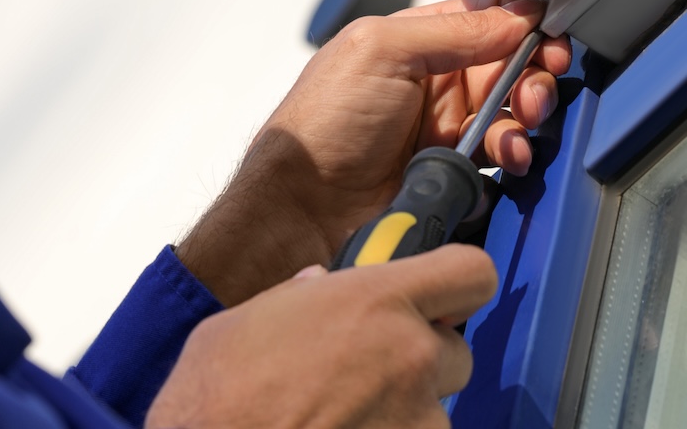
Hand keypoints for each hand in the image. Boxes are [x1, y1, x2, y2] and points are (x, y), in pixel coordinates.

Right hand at [146, 244, 496, 428]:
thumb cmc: (214, 398)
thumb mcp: (244, 322)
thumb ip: (297, 298)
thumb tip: (319, 287)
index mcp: (377, 301)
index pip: (472, 273)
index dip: (459, 286)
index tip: (438, 302)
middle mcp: (412, 356)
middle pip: (457, 351)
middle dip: (422, 363)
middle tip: (370, 376)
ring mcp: (418, 419)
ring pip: (435, 411)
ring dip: (403, 414)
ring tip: (345, 418)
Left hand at [177, 0, 571, 304]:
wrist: (304, 209)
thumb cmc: (324, 124)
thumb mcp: (382, 51)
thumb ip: (455, 31)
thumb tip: (518, 15)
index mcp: (417, 41)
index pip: (486, 17)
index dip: (524, 22)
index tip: (549, 32)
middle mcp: (436, 81)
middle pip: (511, 64)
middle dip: (534, 71)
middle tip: (538, 84)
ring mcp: (447, 128)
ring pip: (513, 110)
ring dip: (527, 114)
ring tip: (519, 125)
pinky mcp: (455, 171)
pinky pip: (503, 156)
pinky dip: (515, 153)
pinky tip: (509, 157)